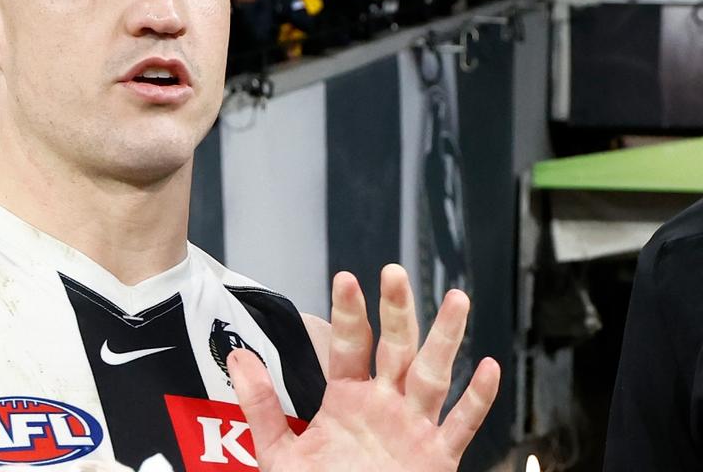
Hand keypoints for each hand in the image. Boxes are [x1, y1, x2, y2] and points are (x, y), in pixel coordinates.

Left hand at [230, 265, 499, 470]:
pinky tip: (488, 368)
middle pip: (395, 348)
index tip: (346, 278)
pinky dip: (477, 399)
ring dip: (445, 339)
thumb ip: (261, 404)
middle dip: (397, 311)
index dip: (350, 313)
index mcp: (347, 398)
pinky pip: (461, 426)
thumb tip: (237, 356)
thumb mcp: (279, 451)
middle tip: (395, 273)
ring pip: (434, 375)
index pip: (349, 346)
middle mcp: (384, 405)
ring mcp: (413, 428)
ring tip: (456, 299)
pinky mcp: (437, 458)